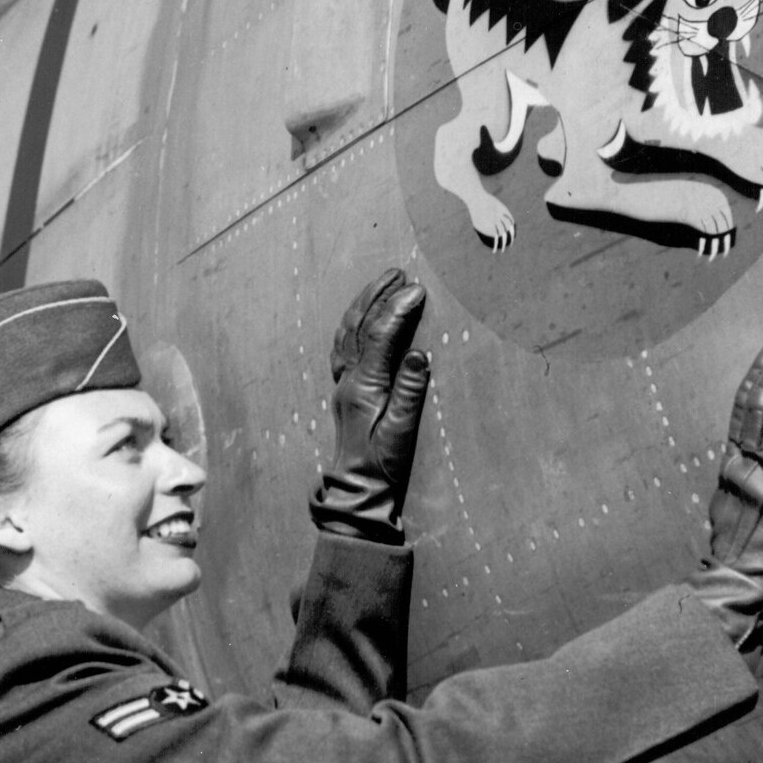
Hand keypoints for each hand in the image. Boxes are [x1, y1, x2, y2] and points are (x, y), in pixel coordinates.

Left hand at [309, 270, 429, 542]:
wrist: (356, 488)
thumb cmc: (382, 464)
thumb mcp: (401, 431)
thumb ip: (409, 391)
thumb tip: (419, 354)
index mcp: (363, 386)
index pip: (379, 337)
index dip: (397, 310)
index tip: (418, 290)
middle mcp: (348, 379)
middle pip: (358, 325)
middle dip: (377, 295)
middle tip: (398, 273)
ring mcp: (343, 383)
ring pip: (347, 332)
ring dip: (364, 304)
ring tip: (383, 284)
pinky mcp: (345, 390)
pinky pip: (344, 346)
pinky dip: (354, 324)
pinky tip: (362, 318)